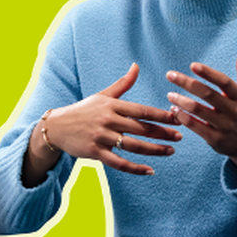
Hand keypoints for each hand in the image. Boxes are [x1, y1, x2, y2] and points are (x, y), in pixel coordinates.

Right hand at [25, 63, 180, 183]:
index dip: (162, 115)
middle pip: (141, 128)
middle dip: (163, 133)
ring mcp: (101, 137)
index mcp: (113, 105)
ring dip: (154, 150)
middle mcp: (108, 120)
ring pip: (133, 146)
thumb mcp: (103, 95)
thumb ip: (123, 83)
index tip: (179, 117)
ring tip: (171, 151)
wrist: (55, 127)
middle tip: (181, 136)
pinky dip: (135, 168)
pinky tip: (150, 171)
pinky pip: (118, 163)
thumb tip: (136, 65)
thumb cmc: (84, 110)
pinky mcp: (95, 153)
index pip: (143, 110)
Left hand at [167, 48, 236, 172]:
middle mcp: (234, 111)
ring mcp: (224, 126)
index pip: (224, 82)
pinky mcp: (215, 139)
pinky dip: (183, 118)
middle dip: (187, 83)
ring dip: (181, 101)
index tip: (192, 65)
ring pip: (199, 111)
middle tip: (170, 75)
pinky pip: (196, 127)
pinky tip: (174, 110)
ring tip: (170, 94)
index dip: (208, 73)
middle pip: (208, 94)